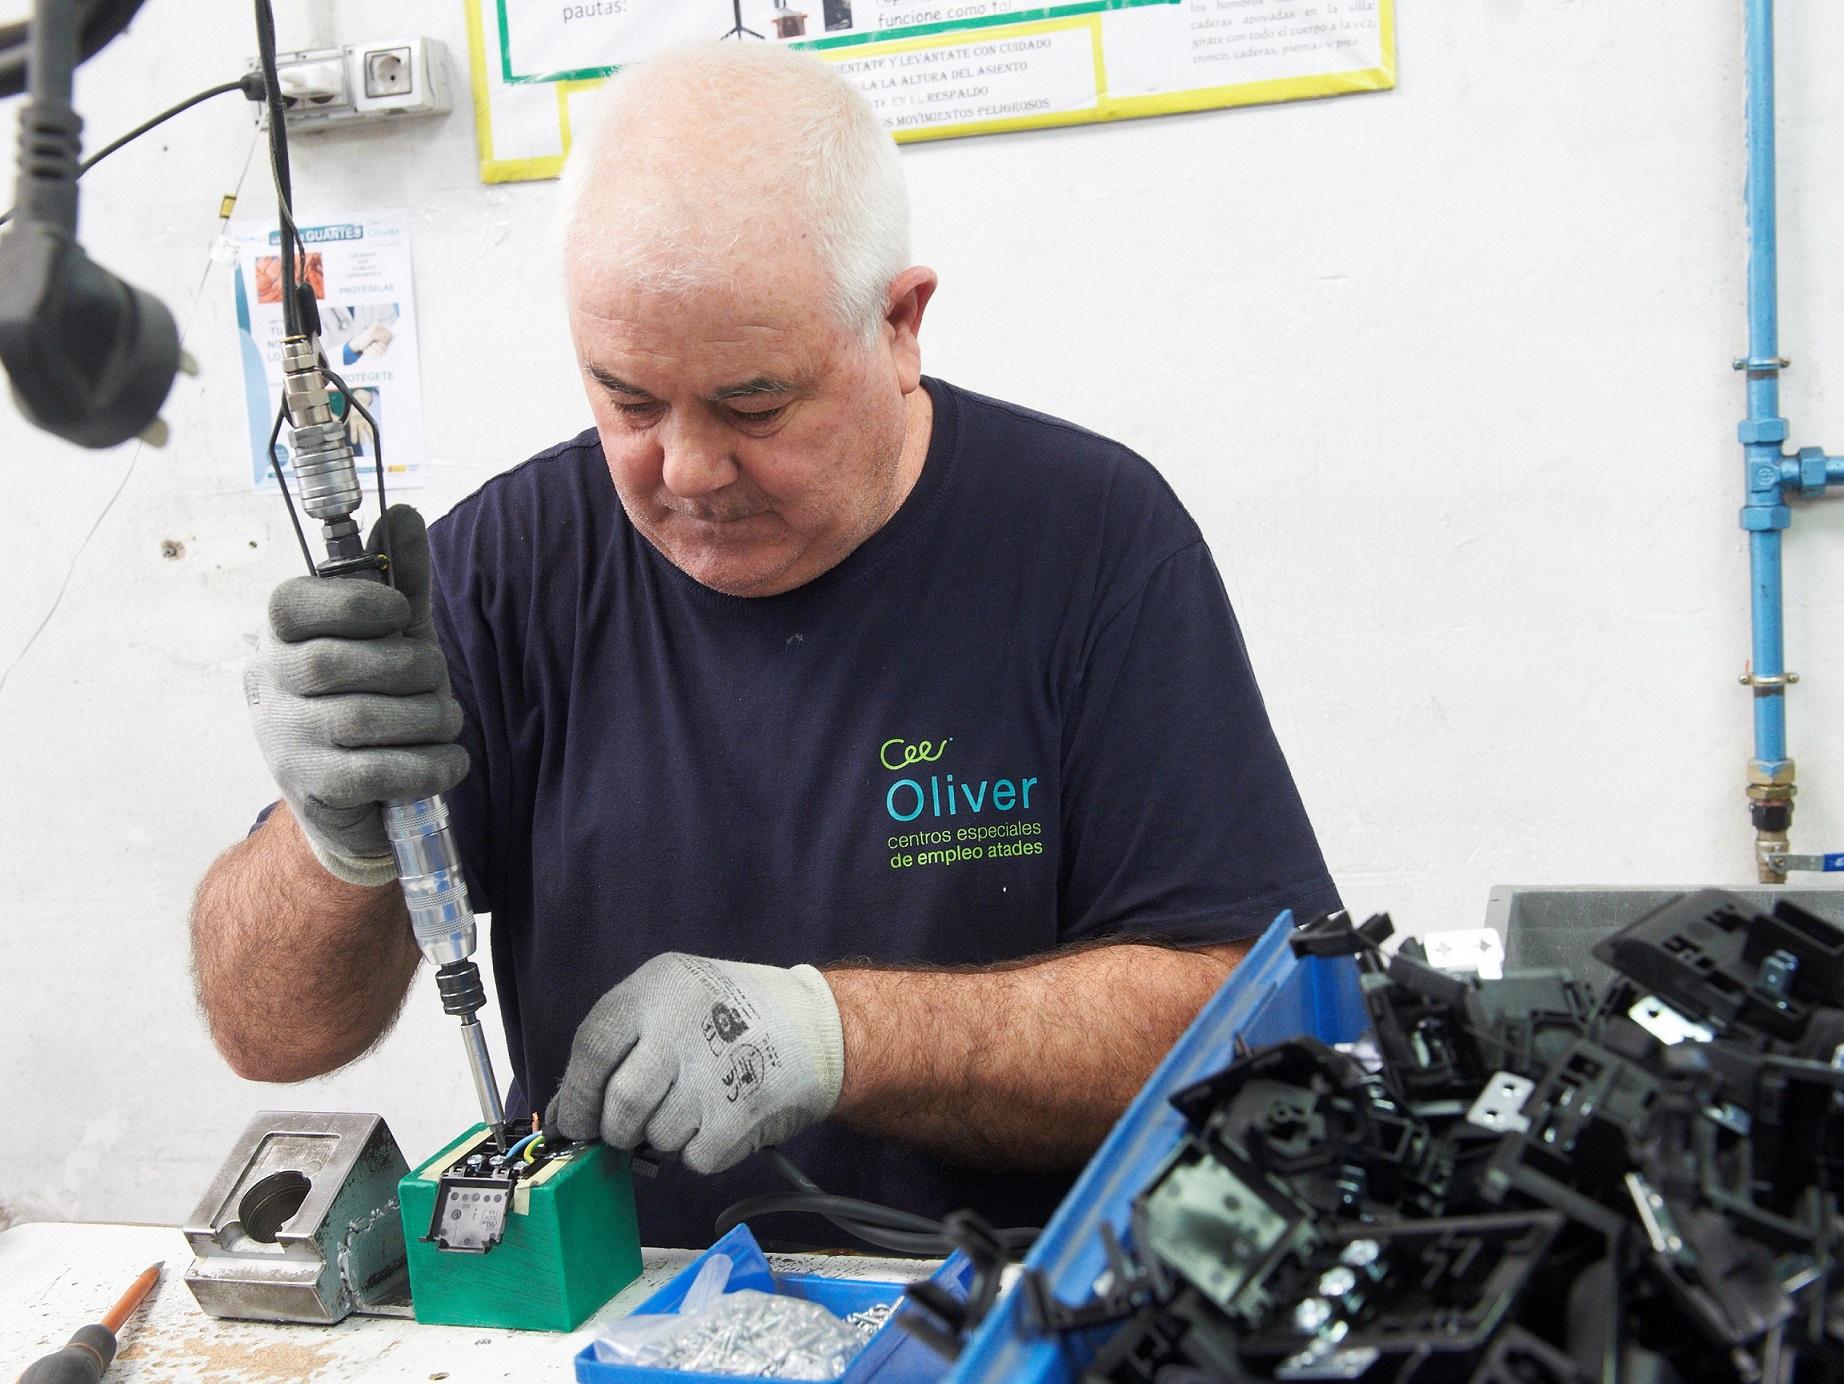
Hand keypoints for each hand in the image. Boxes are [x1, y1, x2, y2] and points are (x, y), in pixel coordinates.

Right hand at [244, 505, 467, 884]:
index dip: (351, 601)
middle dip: (406, 666)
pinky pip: (374, 772)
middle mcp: (271, 684)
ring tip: (447, 720)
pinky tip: (448, 760)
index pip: (291, 603)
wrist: (363, 796)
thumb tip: (401, 513)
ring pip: (358, 719)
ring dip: (425, 717)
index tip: (399, 613)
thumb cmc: (379, 697)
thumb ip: (401, 581)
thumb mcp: (395, 637)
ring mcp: (284, 739)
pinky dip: (427, 765)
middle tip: (437, 676)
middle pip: (332, 663)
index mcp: (284, 636)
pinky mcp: (311, 788)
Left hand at [546, 953, 845, 1173]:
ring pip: (657, 1136)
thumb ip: (617, 1048)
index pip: (592, 1048)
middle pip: (622, 1102)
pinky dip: (702, 1151)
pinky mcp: (743, 1110)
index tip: (574, 1124)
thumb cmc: (731, 1014)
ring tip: (696, 1106)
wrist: (815, 1024)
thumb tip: (564, 1116)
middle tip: (630, 1128)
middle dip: (618, 1129)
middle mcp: (683, 1023)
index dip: (578, 1096)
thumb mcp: (670, 999)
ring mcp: (715, 1068)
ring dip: (667, 1137)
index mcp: (656, 987)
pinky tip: (722, 1119)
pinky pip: (696, 1158)